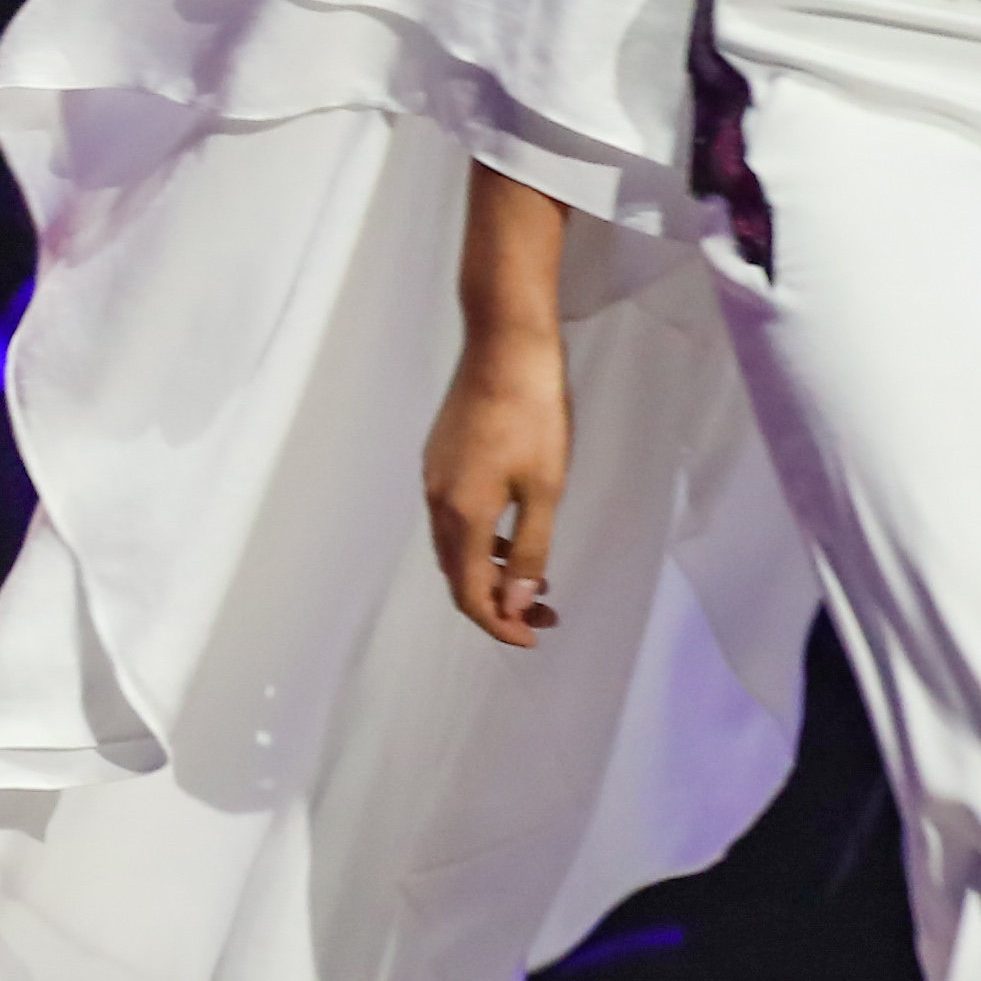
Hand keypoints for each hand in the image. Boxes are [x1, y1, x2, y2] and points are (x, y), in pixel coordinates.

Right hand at [427, 166, 571, 647]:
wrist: (504, 343)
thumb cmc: (534, 413)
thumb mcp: (546, 489)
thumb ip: (532, 552)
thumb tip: (516, 602)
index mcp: (463, 513)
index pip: (470, 592)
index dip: (499, 625)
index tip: (533, 637)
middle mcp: (438, 500)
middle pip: (457, 575)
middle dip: (496, 604)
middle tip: (544, 615)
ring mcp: (434, 476)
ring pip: (454, 547)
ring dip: (490, 573)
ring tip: (536, 582)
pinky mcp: (440, 456)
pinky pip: (453, 518)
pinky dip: (481, 542)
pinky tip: (514, 535)